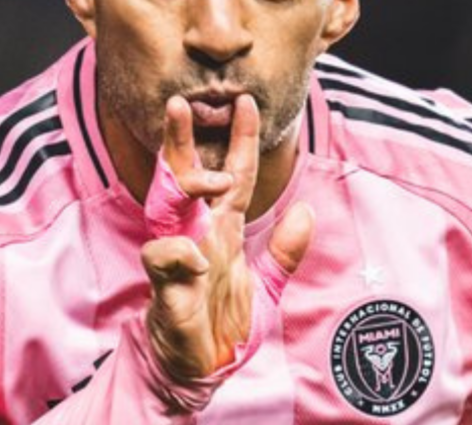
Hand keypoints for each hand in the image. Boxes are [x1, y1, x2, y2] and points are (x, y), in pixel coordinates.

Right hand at [141, 95, 313, 382]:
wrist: (200, 369)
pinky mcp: (166, 288)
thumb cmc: (223, 324)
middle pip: (186, 177)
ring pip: (168, 209)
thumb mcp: (267, 285)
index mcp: (221, 230)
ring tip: (203, 174)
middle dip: (183, 140)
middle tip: (183, 103)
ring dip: (180, 186)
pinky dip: (179, 253)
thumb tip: (306, 212)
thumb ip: (285, 250)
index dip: (240, 140)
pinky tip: (196, 257)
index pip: (230, 175)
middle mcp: (196, 235)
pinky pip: (164, 260)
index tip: (247, 104)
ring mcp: (178, 258)